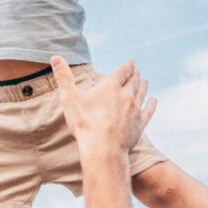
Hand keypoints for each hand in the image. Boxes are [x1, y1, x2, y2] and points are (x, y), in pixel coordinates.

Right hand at [51, 56, 155, 170]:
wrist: (103, 150)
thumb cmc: (84, 124)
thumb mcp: (69, 99)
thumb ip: (63, 77)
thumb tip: (54, 57)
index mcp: (110, 87)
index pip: (123, 71)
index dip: (127, 65)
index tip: (131, 62)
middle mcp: (126, 95)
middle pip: (134, 80)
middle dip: (135, 74)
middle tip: (136, 71)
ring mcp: (135, 110)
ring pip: (142, 93)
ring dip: (143, 85)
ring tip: (144, 81)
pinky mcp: (140, 124)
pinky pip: (148, 110)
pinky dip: (152, 104)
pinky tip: (153, 101)